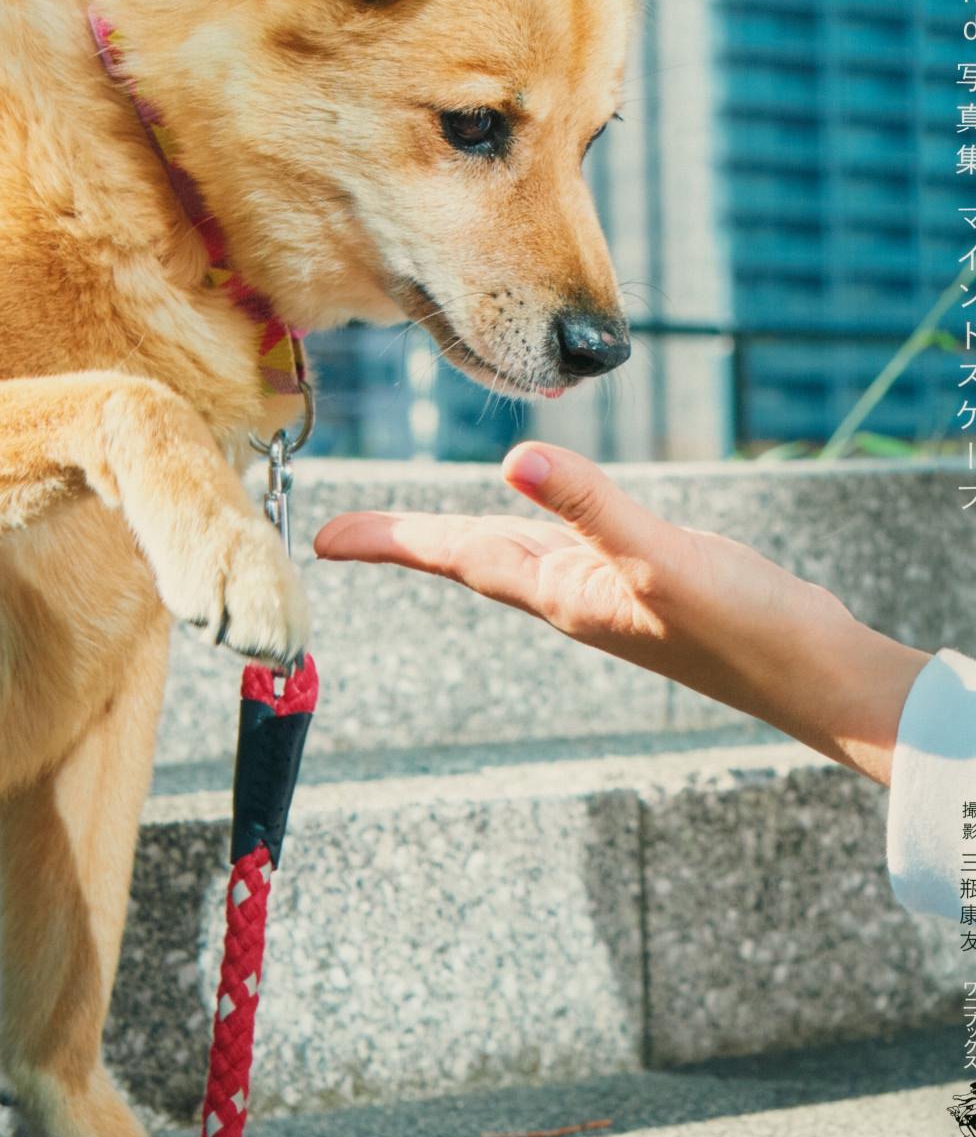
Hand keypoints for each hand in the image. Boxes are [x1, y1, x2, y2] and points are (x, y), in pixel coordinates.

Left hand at [314, 442, 928, 786]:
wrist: (815, 677)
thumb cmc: (745, 628)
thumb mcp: (662, 559)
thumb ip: (591, 507)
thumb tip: (515, 459)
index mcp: (559, 592)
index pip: (453, 556)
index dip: (388, 540)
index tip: (321, 539)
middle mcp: (568, 595)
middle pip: (465, 559)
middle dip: (403, 542)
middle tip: (341, 535)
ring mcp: (603, 591)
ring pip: (508, 557)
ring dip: (453, 541)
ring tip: (410, 532)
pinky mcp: (639, 581)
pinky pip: (558, 550)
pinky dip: (528, 528)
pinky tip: (531, 519)